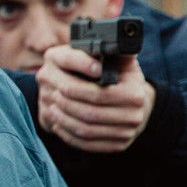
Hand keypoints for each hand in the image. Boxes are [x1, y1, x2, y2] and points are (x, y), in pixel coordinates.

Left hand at [35, 46, 154, 152]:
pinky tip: (58, 125)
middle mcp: (134, 116)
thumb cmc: (121, 77)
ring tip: (51, 108)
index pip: (98, 94)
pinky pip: (87, 145)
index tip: (60, 85)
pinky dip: (68, 135)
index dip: (76, 90)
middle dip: (66, 105)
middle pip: (90, 113)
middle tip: (50, 95)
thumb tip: (109, 41)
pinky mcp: (116, 146)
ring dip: (63, 120)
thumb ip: (113, 51)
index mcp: (135, 93)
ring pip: (86, 130)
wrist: (136, 103)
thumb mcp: (121, 61)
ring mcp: (126, 133)